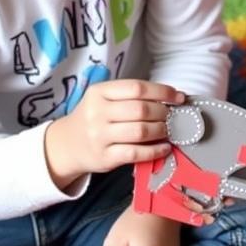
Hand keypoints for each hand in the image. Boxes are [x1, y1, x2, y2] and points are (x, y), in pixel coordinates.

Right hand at [45, 79, 184, 188]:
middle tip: (173, 117)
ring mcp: (100, 136)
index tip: (178, 97)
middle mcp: (97, 112)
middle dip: (163, 113)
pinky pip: (136, 154)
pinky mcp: (105, 157)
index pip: (137, 88)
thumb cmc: (94, 118)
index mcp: (99, 92)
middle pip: (140, 110)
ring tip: (169, 131)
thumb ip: (130, 96)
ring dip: (161, 131)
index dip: (162, 92)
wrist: (67, 145)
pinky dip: (155, 151)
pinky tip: (165, 148)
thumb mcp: (103, 99)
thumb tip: (170, 98)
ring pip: (140, 132)